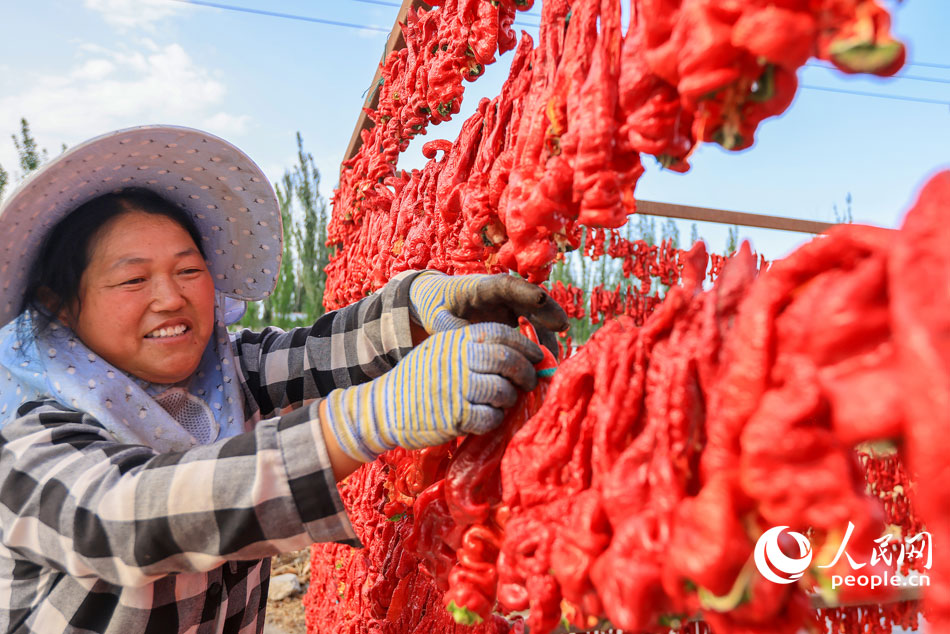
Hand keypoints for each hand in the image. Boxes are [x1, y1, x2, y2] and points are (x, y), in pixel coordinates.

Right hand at [322, 322, 542, 461]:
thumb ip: (475, 348)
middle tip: (529, 382)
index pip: (501, 335)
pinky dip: (494, 419)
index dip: (526, 346)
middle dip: (526, 373)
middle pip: (507, 361)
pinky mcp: (454, 415)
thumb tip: (522, 355)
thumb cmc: (420, 379)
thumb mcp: (442, 350)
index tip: (537, 357)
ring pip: (503, 391)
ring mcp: (456, 387)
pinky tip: (486, 418)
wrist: (384, 407)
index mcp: (456, 339)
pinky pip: (490, 417)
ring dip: (509, 399)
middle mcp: (457, 358)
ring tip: (503, 402)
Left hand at [409, 272, 568, 357]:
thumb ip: (452, 330)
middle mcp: (502, 294)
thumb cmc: (436, 305)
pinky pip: (532, 329)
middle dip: (547, 310)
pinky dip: (540, 342)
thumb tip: (472, 346)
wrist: (436, 301)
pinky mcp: (513, 319)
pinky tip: (546, 360)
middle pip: (529, 298)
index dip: (525, 291)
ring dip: (547, 332)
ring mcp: (510, 306)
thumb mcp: (438, 318)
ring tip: (556, 351)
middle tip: (563, 325)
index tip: (540, 299)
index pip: (507, 284)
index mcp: (482, 286)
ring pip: (535, 316)